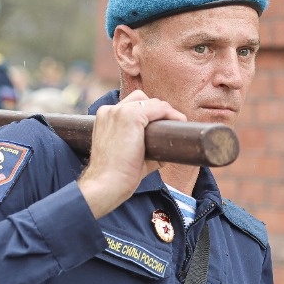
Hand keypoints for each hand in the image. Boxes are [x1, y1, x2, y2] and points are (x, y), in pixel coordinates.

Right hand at [77, 90, 185, 218]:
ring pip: (151, 102)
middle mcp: (109, 110)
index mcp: (105, 117)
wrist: (106, 185)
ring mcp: (119, 111)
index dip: (148, 112)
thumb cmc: (115, 176)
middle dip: (157, 110)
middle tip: (170, 126)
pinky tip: (178, 122)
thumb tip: (167, 149)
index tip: (160, 125)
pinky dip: (170, 113)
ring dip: (166, 111)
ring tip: (177, 124)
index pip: (130, 104)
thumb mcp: (128, 155)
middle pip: (141, 99)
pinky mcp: (131, 116)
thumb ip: (145, 148)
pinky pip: (158, 108)